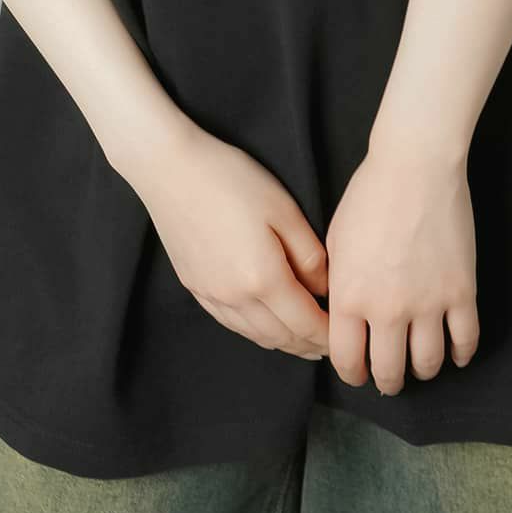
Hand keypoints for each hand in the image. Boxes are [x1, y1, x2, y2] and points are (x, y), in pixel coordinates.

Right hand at [124, 122, 330, 359]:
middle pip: (280, 336)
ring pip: (254, 334)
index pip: (305, 323)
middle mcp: (236, 297)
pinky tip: (261, 324)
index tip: (342, 337)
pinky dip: (253, 330)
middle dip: (307, 344)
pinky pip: (230, 322)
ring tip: (299, 340)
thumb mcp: (283, 208)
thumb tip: (323, 288)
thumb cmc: (230, 178)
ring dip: (281, 342)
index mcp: (264, 278)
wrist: (169, 167)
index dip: (327, 335)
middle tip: (327, 345)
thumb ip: (308, 254)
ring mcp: (211, 294)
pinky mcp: (194, 286)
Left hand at [324, 125, 479, 392]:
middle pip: (388, 370)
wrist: (414, 166)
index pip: (347, 360)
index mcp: (350, 296)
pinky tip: (455, 353)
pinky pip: (466, 341)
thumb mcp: (334, 239)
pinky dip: (461, 354)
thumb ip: (337, 283)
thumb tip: (340, 315)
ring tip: (419, 366)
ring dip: (422, 370)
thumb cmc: (368, 195)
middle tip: (389, 379)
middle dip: (387, 381)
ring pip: (427, 363)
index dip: (351, 373)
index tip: (357, 373)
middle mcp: (387, 309)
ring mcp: (428, 304)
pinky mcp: (462, 292)